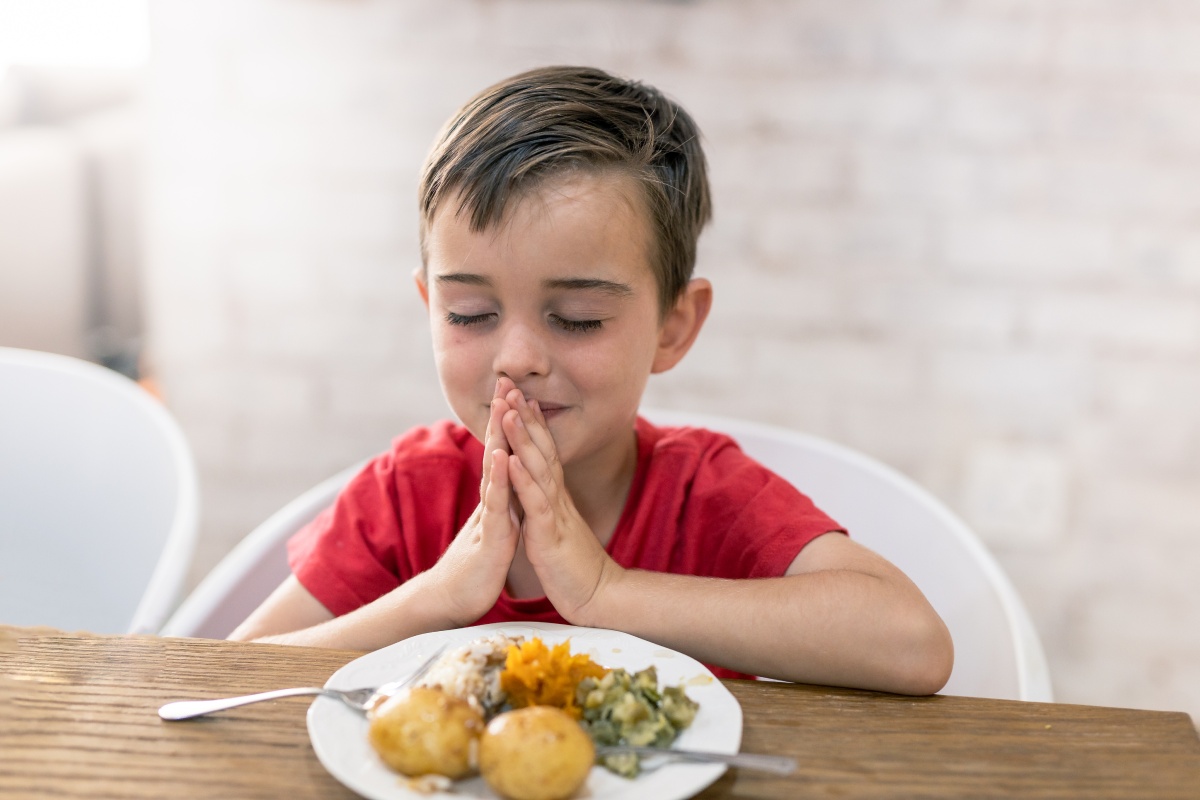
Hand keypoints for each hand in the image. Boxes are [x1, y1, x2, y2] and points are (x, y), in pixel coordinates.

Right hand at [425, 379, 521, 626]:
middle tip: (506, 381)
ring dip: (498, 438)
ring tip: (503, 407)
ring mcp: (489, 518)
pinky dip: (499, 479)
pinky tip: (501, 456)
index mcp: (497, 500)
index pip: (503, 453)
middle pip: (496, 452)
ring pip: (495, 471)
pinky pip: (497, 505)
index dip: (508, 423)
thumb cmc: (476, 568)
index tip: (515, 391)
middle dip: (501, 417)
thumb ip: (501, 507)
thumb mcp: (496, 530)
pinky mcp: (492, 538)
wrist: (455, 602)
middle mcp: (491, 502)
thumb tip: (507, 486)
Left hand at [500, 388, 624, 624]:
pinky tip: (511, 461)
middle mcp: (557, 498)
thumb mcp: (556, 528)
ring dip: (523, 439)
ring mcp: (555, 514)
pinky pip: (536, 504)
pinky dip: (523, 480)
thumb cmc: (574, 566)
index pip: (543, 451)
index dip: (531, 423)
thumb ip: (547, 506)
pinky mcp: (550, 535)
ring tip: (508, 411)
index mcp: (556, 497)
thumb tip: (536, 489)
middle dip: (525, 417)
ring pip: (538, 469)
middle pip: (541, 449)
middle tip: (511, 386)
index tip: (518, 395)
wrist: (598, 597)